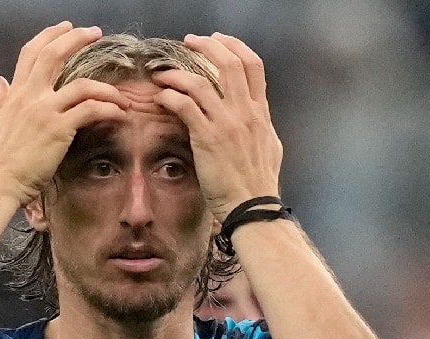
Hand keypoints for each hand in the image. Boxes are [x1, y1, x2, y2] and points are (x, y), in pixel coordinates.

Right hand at [0, 22, 128, 205]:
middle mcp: (30, 97)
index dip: (49, 36)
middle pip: (54, 55)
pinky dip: (110, 109)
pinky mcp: (59, 130)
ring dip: (106, 87)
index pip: (31, 53)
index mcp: (15, 95)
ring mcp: (45, 112)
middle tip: (95, 33)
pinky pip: (91, 110)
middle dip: (76, 39)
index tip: (65, 27)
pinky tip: (120, 115)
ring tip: (121, 95)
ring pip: (82, 85)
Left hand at [152, 33, 282, 220]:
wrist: (251, 206)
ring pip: (201, 82)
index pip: (253, 65)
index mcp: (260, 112)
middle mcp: (246, 112)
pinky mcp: (207, 138)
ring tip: (163, 73)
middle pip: (229, 63)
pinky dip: (170, 97)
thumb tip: (256, 115)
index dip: (234, 47)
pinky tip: (160, 98)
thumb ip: (260, 125)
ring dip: (178, 73)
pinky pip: (185, 106)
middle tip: (189, 42)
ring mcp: (227, 124)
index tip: (218, 41)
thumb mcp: (269, 146)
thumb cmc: (257, 183)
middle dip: (207, 47)